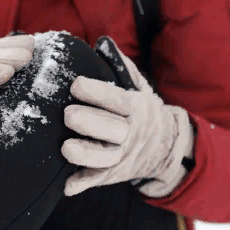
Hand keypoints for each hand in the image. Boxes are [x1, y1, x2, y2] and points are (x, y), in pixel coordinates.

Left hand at [61, 42, 193, 197]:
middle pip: (113, 130)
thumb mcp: (138, 87)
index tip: (76, 84)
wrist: (164, 147)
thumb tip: (102, 42)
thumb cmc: (141, 111)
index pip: (118, 100)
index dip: (98, 93)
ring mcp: (121, 156)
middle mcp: (130, 134)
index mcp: (135, 109)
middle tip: (68, 115)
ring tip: (65, 149)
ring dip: (86, 155)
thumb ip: (121, 67)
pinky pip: (97, 180)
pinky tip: (67, 186)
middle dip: (90, 123)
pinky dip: (82, 184)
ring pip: (106, 159)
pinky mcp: (111, 174)